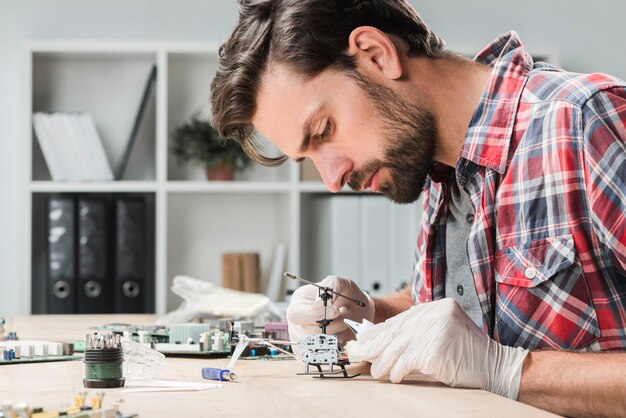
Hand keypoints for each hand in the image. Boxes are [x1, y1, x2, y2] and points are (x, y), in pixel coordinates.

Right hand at [286, 275, 374, 344]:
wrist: (358, 309)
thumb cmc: (345, 295)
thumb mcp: (340, 282)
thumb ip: (332, 285)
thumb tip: (325, 301)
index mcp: (299, 304)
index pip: (297, 315)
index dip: (317, 314)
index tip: (336, 309)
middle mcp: (299, 323)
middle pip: (309, 333)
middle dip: (333, 324)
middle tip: (344, 313)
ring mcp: (307, 339)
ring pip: (320, 345)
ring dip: (339, 333)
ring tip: (345, 321)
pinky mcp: (317, 352)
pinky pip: (327, 354)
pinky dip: (340, 344)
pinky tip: (343, 333)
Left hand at [346, 298, 528, 398]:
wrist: (498, 368)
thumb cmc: (468, 356)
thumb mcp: (442, 335)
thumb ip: (416, 335)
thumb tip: (379, 344)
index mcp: (436, 307)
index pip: (400, 319)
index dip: (378, 331)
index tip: (361, 339)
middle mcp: (435, 313)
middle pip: (395, 330)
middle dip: (373, 344)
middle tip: (356, 354)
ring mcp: (436, 329)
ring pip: (398, 347)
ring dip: (383, 362)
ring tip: (375, 371)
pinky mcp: (435, 348)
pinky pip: (407, 361)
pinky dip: (397, 371)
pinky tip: (393, 377)